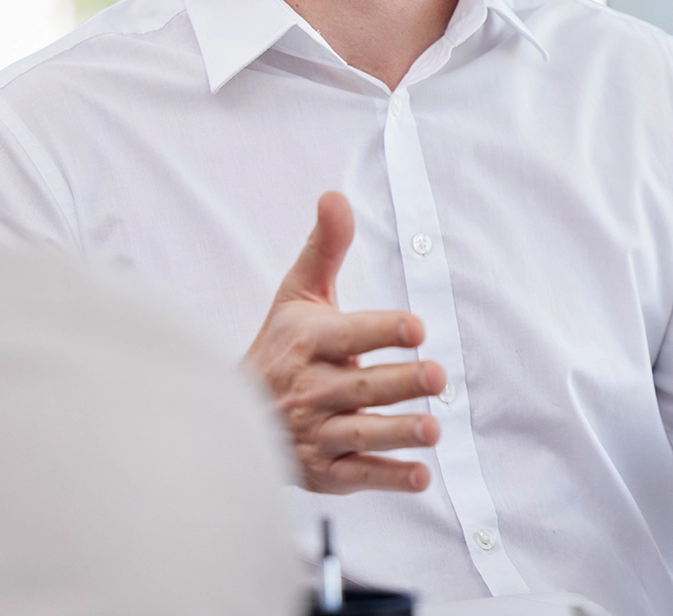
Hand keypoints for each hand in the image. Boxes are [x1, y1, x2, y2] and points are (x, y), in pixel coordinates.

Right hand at [243, 191, 444, 493]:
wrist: (234, 411)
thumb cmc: (281, 343)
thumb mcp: (297, 292)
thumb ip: (326, 246)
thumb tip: (335, 195)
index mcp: (307, 342)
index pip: (347, 335)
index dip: (381, 330)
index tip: (414, 326)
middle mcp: (310, 388)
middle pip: (360, 386)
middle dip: (400, 383)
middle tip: (438, 376)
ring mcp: (315, 432)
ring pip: (360, 433)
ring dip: (398, 433)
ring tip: (434, 429)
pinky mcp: (323, 470)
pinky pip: (357, 474)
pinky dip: (387, 477)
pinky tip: (420, 474)